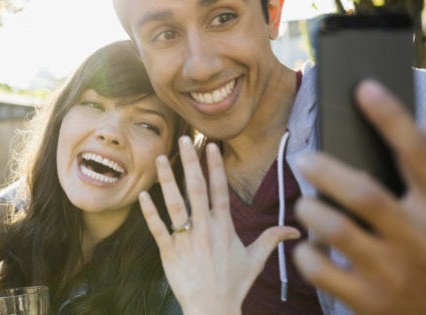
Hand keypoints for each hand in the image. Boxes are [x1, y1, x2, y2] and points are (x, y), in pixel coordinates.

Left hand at [139, 136, 299, 314]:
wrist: (212, 308)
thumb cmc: (233, 284)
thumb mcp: (255, 260)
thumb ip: (272, 239)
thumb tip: (296, 230)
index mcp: (224, 227)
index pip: (220, 189)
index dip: (215, 166)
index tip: (210, 145)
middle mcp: (205, 228)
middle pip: (196, 188)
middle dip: (190, 161)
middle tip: (183, 139)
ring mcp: (186, 239)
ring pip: (174, 203)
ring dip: (167, 180)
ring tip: (161, 158)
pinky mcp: (169, 251)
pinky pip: (158, 227)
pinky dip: (150, 211)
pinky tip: (144, 194)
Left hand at [293, 80, 425, 314]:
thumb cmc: (423, 253)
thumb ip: (406, 185)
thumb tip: (371, 137)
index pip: (418, 155)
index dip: (391, 119)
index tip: (364, 87)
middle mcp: (418, 238)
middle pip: (366, 195)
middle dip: (328, 172)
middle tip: (304, 159)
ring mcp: (392, 272)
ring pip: (336, 230)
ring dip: (311, 210)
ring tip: (306, 203)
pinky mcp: (368, 299)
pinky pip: (320, 269)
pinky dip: (306, 253)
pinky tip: (308, 246)